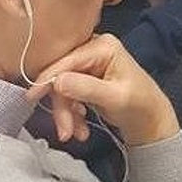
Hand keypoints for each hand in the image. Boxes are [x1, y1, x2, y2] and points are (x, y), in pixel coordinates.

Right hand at [25, 34, 178, 146]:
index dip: (47, 79)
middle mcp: (93, 50)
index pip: (67, 61)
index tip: (31, 97)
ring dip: (66, 114)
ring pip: (62, 88)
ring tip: (77, 135)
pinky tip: (81, 127)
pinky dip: (71, 113)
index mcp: (103, 46)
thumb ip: (86, 88)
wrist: (150, 120)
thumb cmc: (140, 105)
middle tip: (65, 132)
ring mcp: (88, 64)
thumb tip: (57, 82)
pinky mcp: (85, 78)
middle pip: (62, 75)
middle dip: (62, 106)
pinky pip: (68, 94)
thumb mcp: (115, 98)